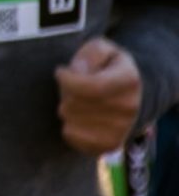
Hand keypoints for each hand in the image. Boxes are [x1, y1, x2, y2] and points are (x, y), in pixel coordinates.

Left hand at [57, 39, 141, 155]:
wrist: (133, 95)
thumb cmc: (109, 68)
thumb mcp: (102, 50)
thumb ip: (90, 54)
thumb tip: (77, 71)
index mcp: (128, 81)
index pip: (89, 86)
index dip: (66, 79)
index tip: (61, 72)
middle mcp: (128, 108)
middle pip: (74, 104)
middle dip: (65, 92)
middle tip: (73, 87)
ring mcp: (120, 130)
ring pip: (69, 120)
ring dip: (67, 108)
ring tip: (79, 101)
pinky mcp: (109, 145)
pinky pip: (71, 136)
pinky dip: (68, 125)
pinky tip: (80, 117)